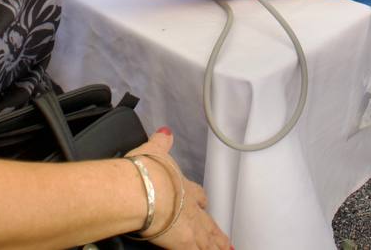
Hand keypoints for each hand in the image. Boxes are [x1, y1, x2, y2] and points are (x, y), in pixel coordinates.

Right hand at [127, 130, 229, 248]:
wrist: (143, 190)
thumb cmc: (146, 172)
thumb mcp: (154, 151)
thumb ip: (161, 143)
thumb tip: (165, 132)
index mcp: (184, 186)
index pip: (198, 195)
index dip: (201, 201)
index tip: (204, 204)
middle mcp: (191, 208)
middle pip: (208, 223)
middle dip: (216, 232)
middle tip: (226, 241)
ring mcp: (190, 227)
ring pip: (208, 239)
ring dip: (217, 246)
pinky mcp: (184, 243)